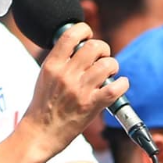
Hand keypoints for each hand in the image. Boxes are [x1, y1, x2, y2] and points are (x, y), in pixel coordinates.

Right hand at [16, 23, 128, 161]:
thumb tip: (77, 47)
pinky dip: (122, 83)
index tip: (88, 35)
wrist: (40, 132)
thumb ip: (59, 61)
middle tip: (102, 56)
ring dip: (112, 65)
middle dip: (103, 48)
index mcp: (52, 65)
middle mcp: (66, 75)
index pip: (70, 35)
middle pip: (93, 47)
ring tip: (109, 71)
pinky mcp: (91, 106)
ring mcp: (79, 90)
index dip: (84, 30)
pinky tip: (120, 84)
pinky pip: (115, 88)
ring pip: (107, 65)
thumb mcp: (44, 76)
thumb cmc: (42, 105)